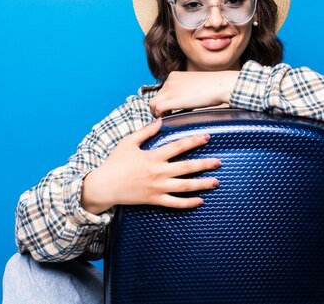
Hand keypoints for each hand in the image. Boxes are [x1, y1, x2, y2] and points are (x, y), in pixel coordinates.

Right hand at [81, 118, 220, 213]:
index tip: (207, 136)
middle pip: (187, 167)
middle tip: (219, 162)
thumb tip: (160, 120)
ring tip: (216, 182)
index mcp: (153, 157)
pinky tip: (200, 201)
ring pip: (185, 187)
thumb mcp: (128, 143)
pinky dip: (188, 203)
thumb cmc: (115, 163)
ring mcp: (157, 188)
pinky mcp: (154, 200)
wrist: (105, 186)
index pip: (179, 146)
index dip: (194, 141)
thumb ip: (145, 132)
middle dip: (205, 164)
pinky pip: (175, 203)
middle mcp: (158, 172)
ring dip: (202, 184)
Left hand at [149, 70, 238, 116]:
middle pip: (156, 97)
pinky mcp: (172, 99)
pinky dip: (160, 116)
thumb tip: (185, 102)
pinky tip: (168, 119)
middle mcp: (169, 81)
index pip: (162, 90)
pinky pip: (157, 109)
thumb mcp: (195, 85)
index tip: (169, 109)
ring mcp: (169, 90)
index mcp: (174, 76)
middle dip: (160, 107)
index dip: (164, 101)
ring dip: (157, 113)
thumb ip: (186, 91)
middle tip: (167, 116)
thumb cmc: (214, 86)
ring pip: (153, 103)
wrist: (220, 84)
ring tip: (166, 119)